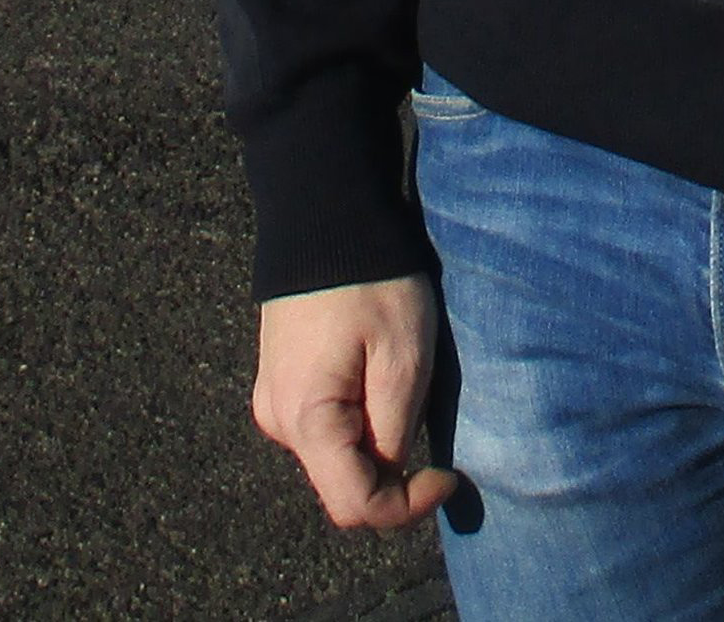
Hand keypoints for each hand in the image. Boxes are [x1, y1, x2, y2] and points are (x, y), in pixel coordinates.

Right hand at [251, 278, 459, 534]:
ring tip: (400, 381)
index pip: (356, 506)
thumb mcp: (404, 359)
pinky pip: (324, 426)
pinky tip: (376, 372)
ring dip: (375, 442)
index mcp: (306, 420)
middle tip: (426, 414)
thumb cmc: (371, 282)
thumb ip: (396, 431)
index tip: (449, 474)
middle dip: (393, 471)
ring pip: (335, 456)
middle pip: (344, 483)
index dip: (409, 507)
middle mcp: (279, 421)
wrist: (324, 216)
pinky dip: (358, 420)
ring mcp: (275, 402)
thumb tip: (392, 474)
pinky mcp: (282, 383)